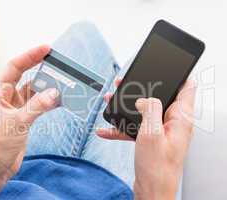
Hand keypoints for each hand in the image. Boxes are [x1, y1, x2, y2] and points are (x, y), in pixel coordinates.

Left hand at [0, 45, 58, 191]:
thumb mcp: (18, 123)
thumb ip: (37, 106)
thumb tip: (55, 92)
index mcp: (0, 94)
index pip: (14, 68)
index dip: (30, 56)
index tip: (46, 49)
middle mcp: (8, 98)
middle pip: (27, 77)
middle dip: (42, 70)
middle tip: (59, 65)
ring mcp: (17, 108)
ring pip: (35, 92)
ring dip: (49, 88)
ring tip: (64, 84)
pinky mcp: (25, 118)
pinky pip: (39, 105)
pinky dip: (49, 102)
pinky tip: (60, 101)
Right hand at [97, 79, 196, 199]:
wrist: (151, 190)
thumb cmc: (157, 168)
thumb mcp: (152, 133)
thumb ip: (150, 108)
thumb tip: (144, 98)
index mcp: (180, 118)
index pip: (187, 88)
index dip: (178, 75)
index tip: (166, 67)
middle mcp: (173, 123)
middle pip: (160, 97)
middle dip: (142, 89)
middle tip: (127, 83)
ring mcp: (161, 131)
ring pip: (145, 110)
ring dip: (128, 106)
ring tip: (112, 100)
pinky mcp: (151, 139)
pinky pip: (136, 126)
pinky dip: (122, 126)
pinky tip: (107, 129)